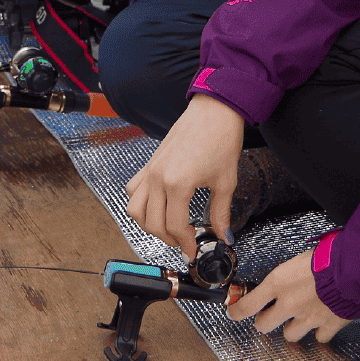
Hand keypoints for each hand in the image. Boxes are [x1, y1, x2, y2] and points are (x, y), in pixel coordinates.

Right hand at [126, 94, 245, 258]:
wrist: (214, 111)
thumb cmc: (221, 139)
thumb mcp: (226, 182)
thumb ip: (221, 213)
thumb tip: (223, 234)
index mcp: (178, 183)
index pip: (174, 226)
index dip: (185, 243)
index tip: (193, 250)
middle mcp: (158, 177)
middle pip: (152, 223)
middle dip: (168, 239)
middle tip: (184, 242)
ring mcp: (150, 169)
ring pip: (135, 209)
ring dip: (149, 225)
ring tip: (168, 229)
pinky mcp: (149, 163)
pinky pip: (134, 190)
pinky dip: (140, 204)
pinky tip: (157, 207)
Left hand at [229, 249, 352, 343]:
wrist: (353, 267)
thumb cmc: (328, 256)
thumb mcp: (297, 259)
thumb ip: (286, 275)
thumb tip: (284, 280)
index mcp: (278, 283)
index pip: (247, 304)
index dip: (236, 311)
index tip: (233, 312)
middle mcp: (289, 304)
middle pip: (264, 326)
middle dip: (265, 321)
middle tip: (270, 315)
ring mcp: (307, 317)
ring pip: (290, 335)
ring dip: (293, 327)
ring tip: (299, 318)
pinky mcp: (327, 325)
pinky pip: (319, 337)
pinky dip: (319, 332)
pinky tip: (321, 323)